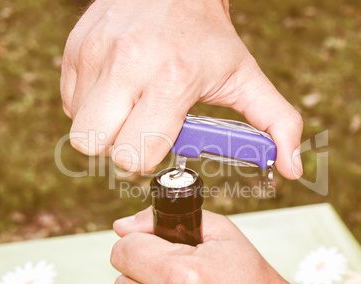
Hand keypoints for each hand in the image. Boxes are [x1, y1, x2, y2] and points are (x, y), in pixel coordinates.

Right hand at [61, 0, 302, 177]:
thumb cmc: (209, 37)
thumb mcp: (247, 78)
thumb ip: (275, 124)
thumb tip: (290, 168)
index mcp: (172, 79)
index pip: (137, 154)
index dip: (149, 158)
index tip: (163, 140)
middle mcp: (127, 65)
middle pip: (96, 147)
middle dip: (122, 149)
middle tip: (143, 129)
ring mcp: (94, 56)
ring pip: (79, 130)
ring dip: (106, 129)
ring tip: (131, 107)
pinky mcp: (75, 50)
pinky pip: (70, 105)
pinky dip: (92, 108)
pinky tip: (117, 89)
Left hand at [110, 207, 304, 283]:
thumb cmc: (248, 277)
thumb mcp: (220, 233)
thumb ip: (167, 219)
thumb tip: (121, 226)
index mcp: (186, 274)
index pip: (124, 250)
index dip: (136, 242)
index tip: (152, 244)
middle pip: (120, 280)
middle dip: (140, 268)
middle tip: (168, 268)